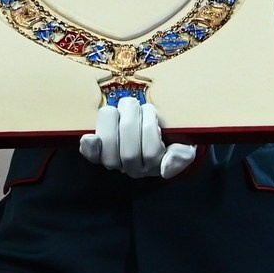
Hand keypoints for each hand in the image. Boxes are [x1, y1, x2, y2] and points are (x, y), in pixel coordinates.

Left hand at [78, 98, 196, 178]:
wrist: (154, 137)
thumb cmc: (169, 139)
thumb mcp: (184, 148)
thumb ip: (180, 157)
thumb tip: (164, 168)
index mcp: (155, 164)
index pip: (152, 153)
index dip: (149, 130)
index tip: (151, 112)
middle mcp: (132, 167)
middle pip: (129, 152)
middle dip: (131, 120)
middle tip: (135, 104)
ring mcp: (115, 162)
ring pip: (111, 149)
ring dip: (114, 122)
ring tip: (121, 108)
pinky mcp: (98, 155)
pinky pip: (92, 155)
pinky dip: (90, 147)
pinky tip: (89, 137)